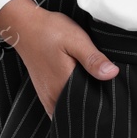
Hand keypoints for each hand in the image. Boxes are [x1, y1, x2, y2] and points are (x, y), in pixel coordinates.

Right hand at [0, 0, 119, 117]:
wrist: (24, 26)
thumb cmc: (48, 31)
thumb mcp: (75, 40)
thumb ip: (93, 59)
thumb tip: (112, 74)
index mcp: (63, 87)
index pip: (91, 105)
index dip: (104, 100)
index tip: (110, 90)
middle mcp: (53, 98)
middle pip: (81, 110)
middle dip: (94, 102)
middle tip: (101, 83)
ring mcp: (47, 98)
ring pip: (70, 110)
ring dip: (82, 101)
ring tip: (89, 82)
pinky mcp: (45, 94)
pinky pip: (61, 106)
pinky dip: (71, 100)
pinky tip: (77, 85)